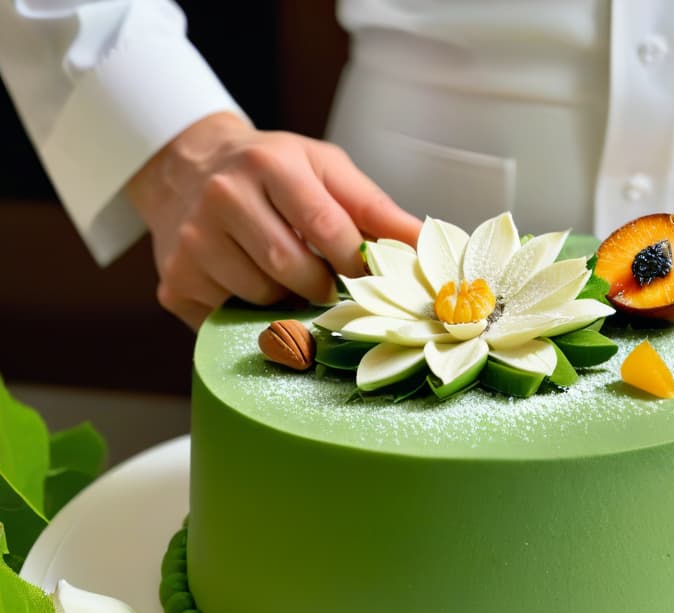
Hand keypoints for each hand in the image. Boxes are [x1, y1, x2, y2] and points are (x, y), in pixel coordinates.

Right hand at [126, 112, 421, 329]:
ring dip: (288, 298)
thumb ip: (376, 208)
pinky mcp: (176, 280)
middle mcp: (223, 197)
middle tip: (328, 281)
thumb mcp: (326, 170)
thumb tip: (427, 244)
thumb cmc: (273, 171)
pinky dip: (253, 311)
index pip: (325, 227)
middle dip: (323, 285)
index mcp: (269, 165)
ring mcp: (193, 242)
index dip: (354, 261)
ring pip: (263, 297)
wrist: (189, 167)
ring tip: (286, 275)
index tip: (367, 273)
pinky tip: (251, 284)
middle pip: (292, 269)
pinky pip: (231, 317)